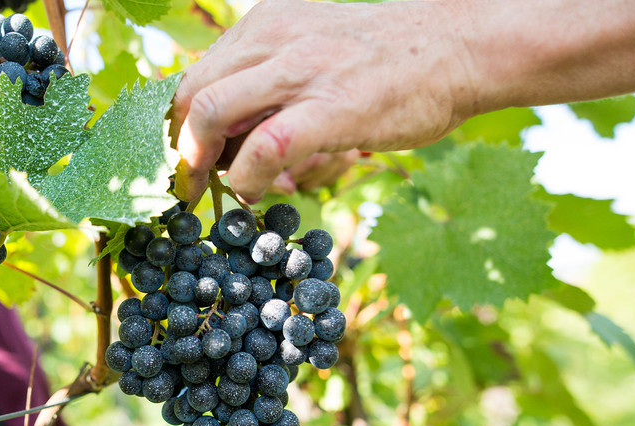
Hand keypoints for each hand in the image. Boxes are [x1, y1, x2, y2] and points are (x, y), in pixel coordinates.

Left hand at [172, 0, 475, 201]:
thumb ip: (267, 80)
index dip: (177, 124)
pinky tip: (255, 191)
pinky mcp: (331, 108)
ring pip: (211, 113)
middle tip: (184, 185)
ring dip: (199, 164)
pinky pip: (264, 148)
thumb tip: (228, 136)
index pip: (194, 74)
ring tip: (212, 191)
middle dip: (177, 149)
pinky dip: (246, 179)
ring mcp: (301, 71)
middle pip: (190, 94)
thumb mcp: (311, 48)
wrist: (457, 46)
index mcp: (264, 24)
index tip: (181, 159)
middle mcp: (272, 38)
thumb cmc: (383, 59)